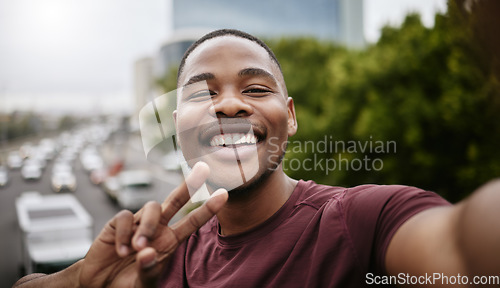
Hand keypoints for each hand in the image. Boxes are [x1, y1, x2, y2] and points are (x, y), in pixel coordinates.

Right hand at [78, 162, 226, 287]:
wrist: (101, 284)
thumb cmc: (126, 282)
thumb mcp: (143, 282)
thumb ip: (148, 269)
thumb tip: (147, 252)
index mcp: (169, 241)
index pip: (192, 222)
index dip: (208, 209)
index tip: (224, 194)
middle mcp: (157, 228)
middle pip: (175, 201)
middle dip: (189, 185)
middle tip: (204, 169)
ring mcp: (138, 223)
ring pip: (152, 207)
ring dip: (147, 227)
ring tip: (137, 249)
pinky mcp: (119, 223)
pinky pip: (126, 217)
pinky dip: (125, 234)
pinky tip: (121, 251)